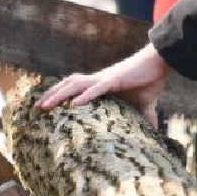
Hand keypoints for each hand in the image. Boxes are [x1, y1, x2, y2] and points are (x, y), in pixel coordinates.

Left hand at [37, 43, 169, 119]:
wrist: (160, 62)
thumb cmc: (151, 80)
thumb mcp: (146, 105)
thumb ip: (146, 118)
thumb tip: (153, 133)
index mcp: (101, 85)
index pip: (74, 89)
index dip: (59, 95)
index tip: (46, 107)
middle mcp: (98, 80)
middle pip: (68, 85)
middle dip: (51, 95)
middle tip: (35, 108)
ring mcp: (105, 79)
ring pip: (75, 85)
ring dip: (59, 95)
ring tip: (45, 105)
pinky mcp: (115, 79)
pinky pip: (96, 88)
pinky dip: (85, 95)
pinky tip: (74, 104)